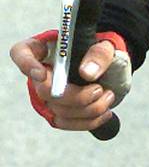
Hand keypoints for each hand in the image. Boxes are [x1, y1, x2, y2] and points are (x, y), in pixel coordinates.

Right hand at [10, 29, 131, 130]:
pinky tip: (104, 113)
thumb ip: (98, 54)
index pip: (21, 53)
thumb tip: (87, 73)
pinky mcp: (56, 111)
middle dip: (74, 96)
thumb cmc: (98, 49)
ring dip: (86, 109)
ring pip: (57, 110)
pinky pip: (65, 122)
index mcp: (42, 48)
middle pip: (44, 90)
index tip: (42, 72)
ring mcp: (46, 94)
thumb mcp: (103, 44)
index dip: (27, 64)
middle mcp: (39, 73)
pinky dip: (87, 121)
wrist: (103, 64)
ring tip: (108, 97)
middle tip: (98, 89)